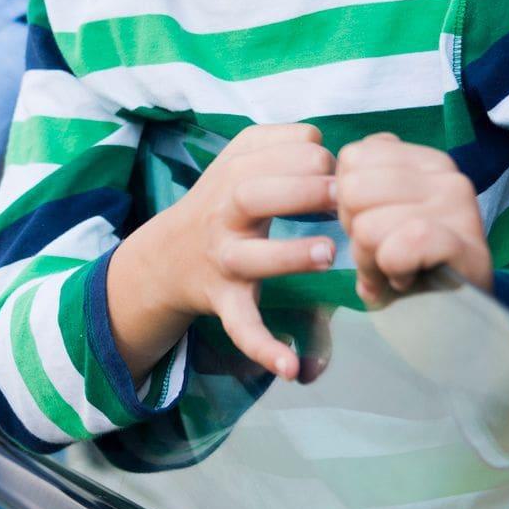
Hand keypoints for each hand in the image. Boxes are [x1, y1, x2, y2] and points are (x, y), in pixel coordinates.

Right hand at [112, 123, 336, 381]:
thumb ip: (279, 142)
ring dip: (287, 255)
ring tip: (327, 253)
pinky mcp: (225, 302)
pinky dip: (264, 347)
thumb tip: (325, 143)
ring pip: (250, 258)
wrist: (167, 256)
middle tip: (341, 196)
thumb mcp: (237, 159)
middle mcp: (224, 215)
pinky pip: (241, 327)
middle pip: (253, 195)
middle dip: (299, 190)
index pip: (268, 154)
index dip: (310, 156)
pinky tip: (291, 367)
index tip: (338, 167)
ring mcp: (223, 261)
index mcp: (231, 176)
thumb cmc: (221, 201)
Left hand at [334, 133, 491, 307]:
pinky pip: (399, 248)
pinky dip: (392, 271)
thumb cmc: (409, 265)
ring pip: (369, 223)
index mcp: (425, 160)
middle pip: (353, 189)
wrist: (452, 320)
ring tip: (392, 270)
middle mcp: (447, 176)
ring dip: (369, 259)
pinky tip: (405, 281)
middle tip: (381, 253)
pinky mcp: (465, 246)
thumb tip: (340, 164)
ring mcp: (460, 208)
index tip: (374, 226)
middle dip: (354, 230)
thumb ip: (363, 180)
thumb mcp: (380, 213)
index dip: (346, 200)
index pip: (353, 158)